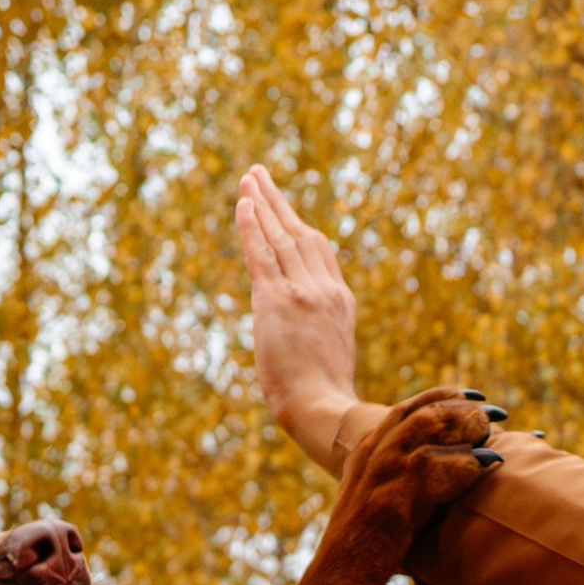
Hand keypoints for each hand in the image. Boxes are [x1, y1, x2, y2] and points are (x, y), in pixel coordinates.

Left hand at [236, 165, 361, 471]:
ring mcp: (301, 292)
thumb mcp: (330, 357)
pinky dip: (251, 226)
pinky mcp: (277, 301)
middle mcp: (323, 289)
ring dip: (261, 204)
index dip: (299, 226)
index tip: (286, 210)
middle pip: (298, 234)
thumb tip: (304, 341)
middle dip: (277, 203)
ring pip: (278, 237)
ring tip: (248, 178)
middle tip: (260, 175)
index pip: (319, 252)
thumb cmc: (325, 399)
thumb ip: (319, 334)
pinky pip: (261, 254)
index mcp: (340, 301)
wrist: (324, 409)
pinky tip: (243, 204)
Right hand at [319, 391, 501, 584]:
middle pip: (425, 412)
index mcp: (366, 451)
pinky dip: (471, 463)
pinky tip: (492, 465)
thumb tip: (430, 480)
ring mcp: (384, 469)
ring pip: (434, 427)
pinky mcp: (398, 493)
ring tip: (494, 436)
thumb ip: (396, 483)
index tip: (473, 396)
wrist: (339, 577)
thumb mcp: (374, 504)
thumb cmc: (361, 551)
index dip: (443, 397)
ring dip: (468, 429)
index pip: (408, 408)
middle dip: (464, 408)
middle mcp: (374, 452)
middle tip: (495, 414)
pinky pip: (443, 464)